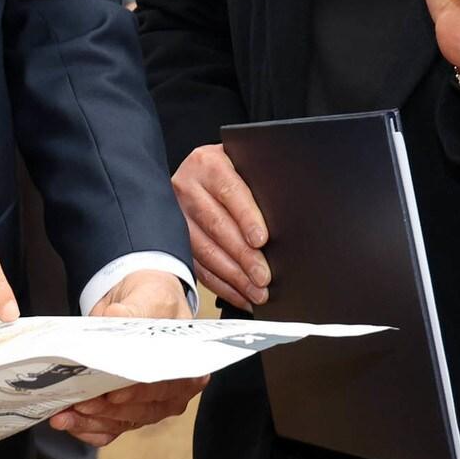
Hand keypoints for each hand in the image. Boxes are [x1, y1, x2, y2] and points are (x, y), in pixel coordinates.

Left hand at [50, 270, 205, 446]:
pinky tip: (68, 420)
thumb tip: (115, 316)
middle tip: (81, 403)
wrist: (138, 302)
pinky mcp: (126, 413)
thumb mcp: (149, 297)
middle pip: (141, 410)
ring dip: (91, 421)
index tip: (114, 395)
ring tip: (64, 414)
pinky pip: (108, 430)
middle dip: (108, 410)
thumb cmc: (152, 301)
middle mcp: (172, 392)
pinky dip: (86, 428)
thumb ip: (135, 309)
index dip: (139, 394)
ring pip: (122, 423)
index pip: (165, 387)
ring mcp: (149, 406)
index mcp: (188, 367)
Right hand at [171, 143, 269, 309]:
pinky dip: (220, 284)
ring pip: (204, 250)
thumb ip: (258, 185)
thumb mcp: (244, 165)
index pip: (230, 192)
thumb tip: (284, 219)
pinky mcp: (175, 237)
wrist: (201, 170)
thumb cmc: (232, 170)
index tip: (262, 240)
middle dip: (243, 256)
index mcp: (207, 164)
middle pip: (217, 225)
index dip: (247, 218)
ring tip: (256, 292)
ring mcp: (177, 213)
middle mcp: (187, 187)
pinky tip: (239, 294)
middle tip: (263, 277)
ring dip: (233, 276)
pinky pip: (197, 265)